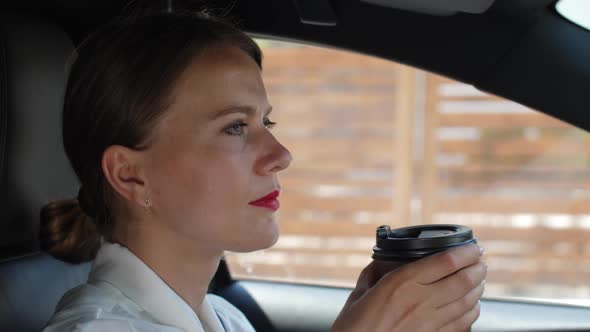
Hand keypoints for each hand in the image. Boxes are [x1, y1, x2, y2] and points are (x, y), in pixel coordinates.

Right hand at [331, 244, 485, 331]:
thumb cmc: (353, 328)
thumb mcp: (359, 293)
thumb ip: (372, 274)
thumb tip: (380, 263)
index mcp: (402, 283)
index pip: (446, 262)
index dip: (466, 252)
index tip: (473, 247)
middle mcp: (420, 301)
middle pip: (464, 280)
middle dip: (478, 269)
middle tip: (480, 262)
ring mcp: (429, 322)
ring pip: (468, 302)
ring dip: (478, 289)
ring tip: (479, 281)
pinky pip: (463, 323)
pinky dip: (472, 312)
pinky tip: (472, 306)